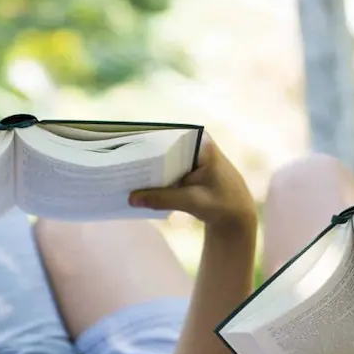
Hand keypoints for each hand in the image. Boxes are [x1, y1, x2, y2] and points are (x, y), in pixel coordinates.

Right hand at [128, 135, 255, 236]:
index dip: (146, 142)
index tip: (124, 147)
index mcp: (201, 144)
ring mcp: (190, 156)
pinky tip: (135, 183)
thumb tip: (130, 198)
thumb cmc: (221, 205)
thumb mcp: (192, 202)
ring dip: (146, 167)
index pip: (168, 137)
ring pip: (162, 159)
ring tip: (121, 171)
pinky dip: (154, 177)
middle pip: (162, 147)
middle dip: (142, 156)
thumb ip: (162, 199)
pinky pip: (166, 169)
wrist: (237, 216)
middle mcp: (195, 144)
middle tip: (117, 162)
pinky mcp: (186, 168)